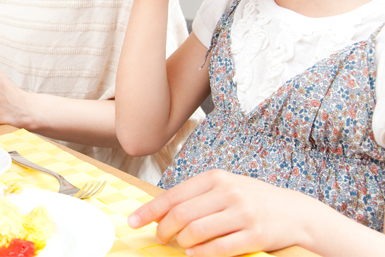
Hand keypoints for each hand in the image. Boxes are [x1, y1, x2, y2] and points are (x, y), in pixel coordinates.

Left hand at [129, 170, 307, 255]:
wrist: (294, 212)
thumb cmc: (251, 200)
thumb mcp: (224, 188)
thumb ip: (195, 197)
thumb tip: (160, 211)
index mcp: (215, 178)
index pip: (174, 195)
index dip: (150, 211)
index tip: (132, 221)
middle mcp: (228, 192)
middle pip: (181, 214)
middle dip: (164, 230)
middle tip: (160, 238)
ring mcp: (242, 213)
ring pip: (197, 231)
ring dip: (181, 242)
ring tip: (178, 245)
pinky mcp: (255, 235)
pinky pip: (219, 248)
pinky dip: (201, 253)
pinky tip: (193, 253)